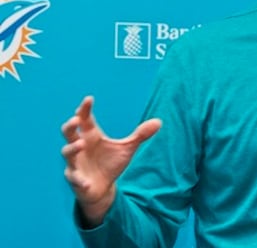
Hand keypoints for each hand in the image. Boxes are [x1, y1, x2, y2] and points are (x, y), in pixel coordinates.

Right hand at [61, 96, 160, 224]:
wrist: (102, 188)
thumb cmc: (110, 163)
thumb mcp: (127, 148)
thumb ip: (140, 135)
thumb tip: (159, 121)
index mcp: (91, 136)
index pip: (85, 119)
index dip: (85, 109)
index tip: (89, 99)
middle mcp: (80, 146)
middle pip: (68, 133)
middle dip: (70, 125)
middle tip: (76, 119)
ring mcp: (75, 162)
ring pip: (67, 153)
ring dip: (72, 148)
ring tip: (81, 144)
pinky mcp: (76, 179)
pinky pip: (74, 178)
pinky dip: (79, 180)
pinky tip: (85, 182)